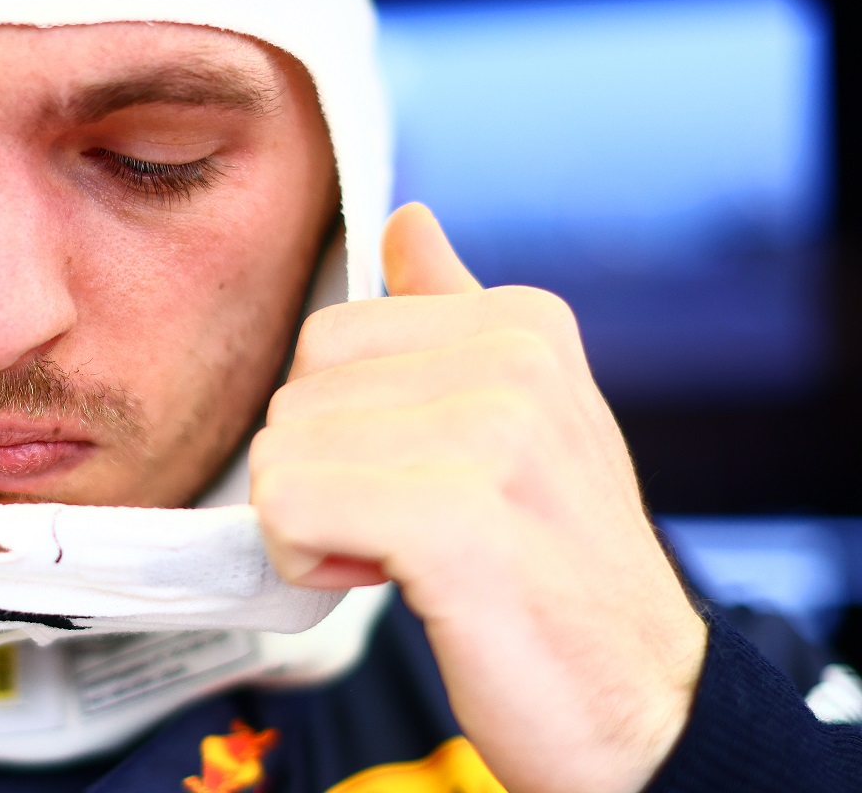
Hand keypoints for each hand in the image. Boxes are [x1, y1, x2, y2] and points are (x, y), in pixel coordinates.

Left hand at [251, 204, 706, 792]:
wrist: (642, 704)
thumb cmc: (555, 565)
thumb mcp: (525, 416)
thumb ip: (454, 313)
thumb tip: (405, 218)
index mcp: (523, 323)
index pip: (328, 337)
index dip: (344, 427)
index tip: (419, 479)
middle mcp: (513, 362)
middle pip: (296, 397)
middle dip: (323, 478)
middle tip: (412, 533)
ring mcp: (492, 436)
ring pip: (281, 457)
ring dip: (316, 528)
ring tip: (411, 561)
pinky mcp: (456, 521)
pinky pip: (288, 511)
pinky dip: (310, 564)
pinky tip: (388, 584)